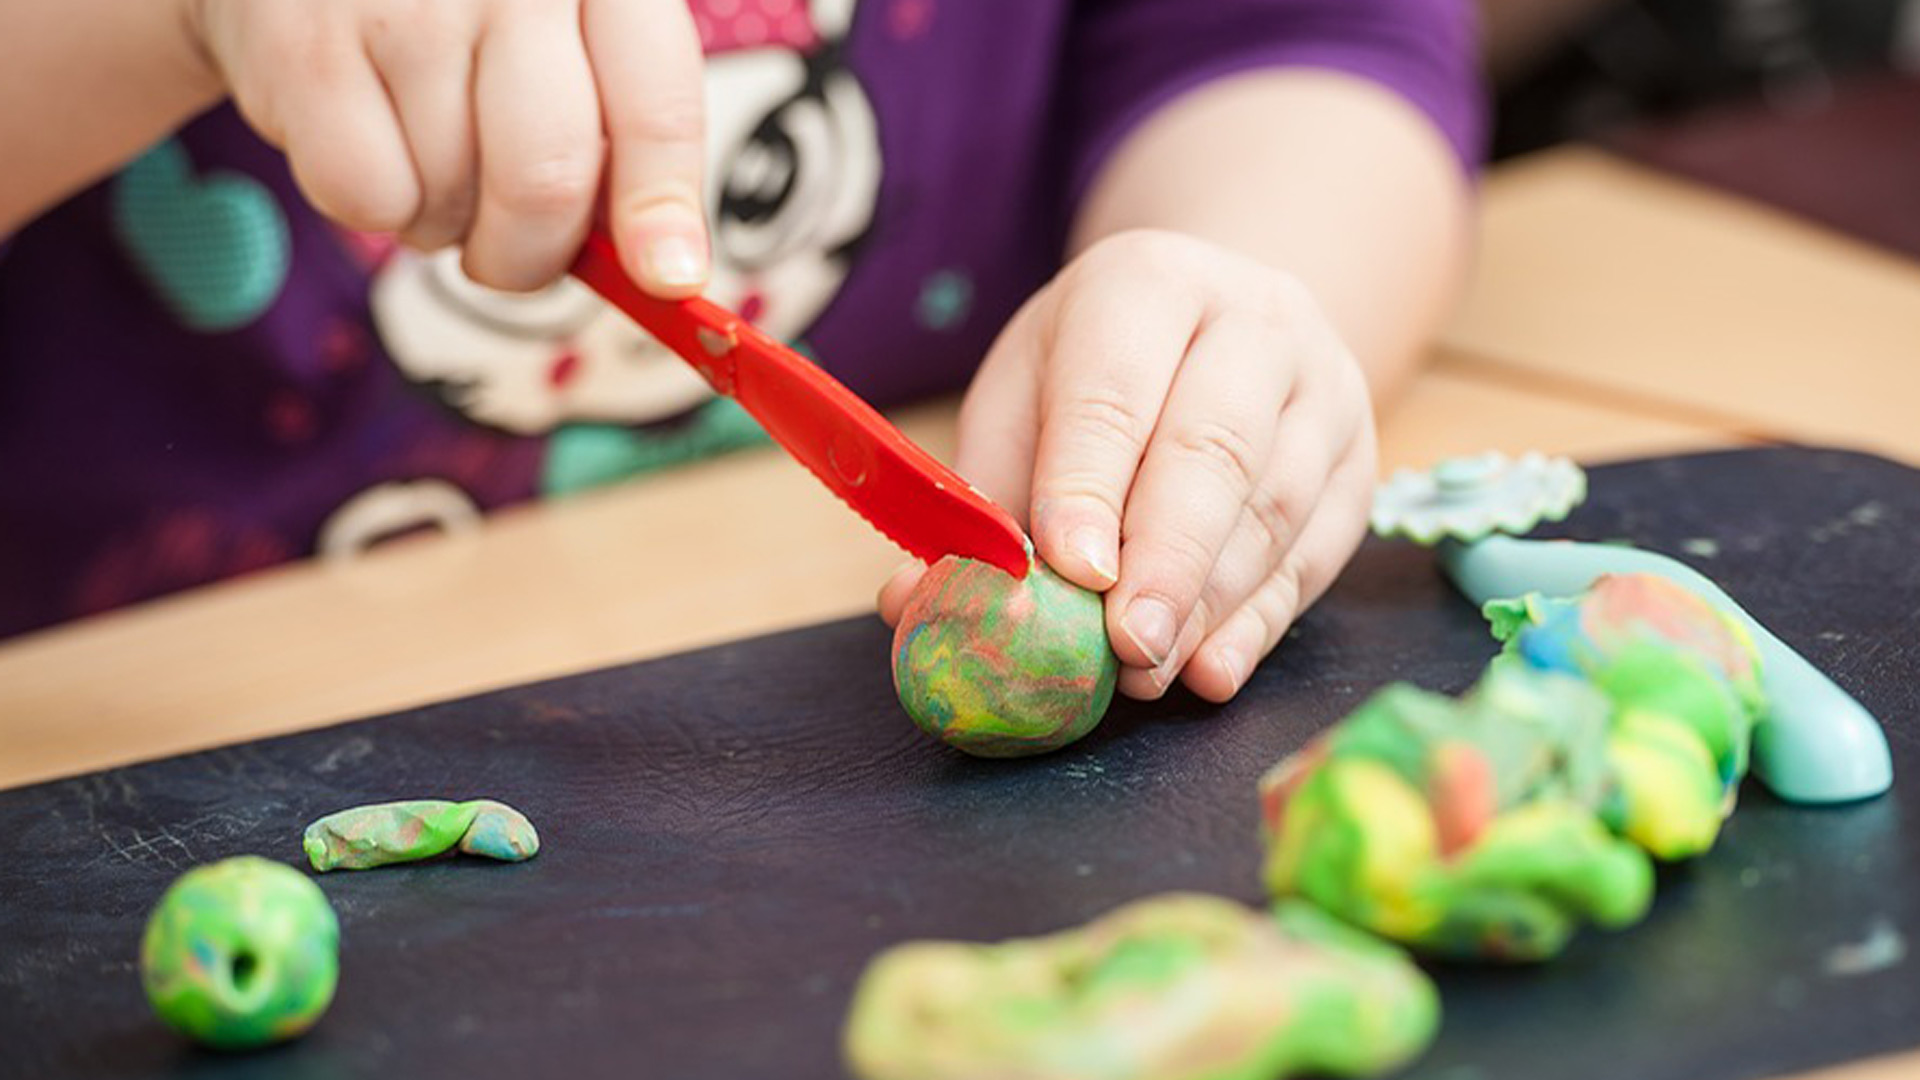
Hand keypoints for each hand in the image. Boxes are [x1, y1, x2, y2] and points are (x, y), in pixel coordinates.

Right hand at [190, 0, 708, 294]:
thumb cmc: (470, 20)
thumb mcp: (565, 45)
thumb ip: (618, 139)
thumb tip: (660, 267)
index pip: (654, 103)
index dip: (663, 204)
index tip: (667, 277)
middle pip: (547, 176)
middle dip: (534, 255)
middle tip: (512, 256)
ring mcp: (402, 3)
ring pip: (454, 198)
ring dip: (447, 224)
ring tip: (429, 155)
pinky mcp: (304, 46)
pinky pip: (366, 197)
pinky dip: (377, 207)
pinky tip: (374, 144)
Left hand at [881, 230, 1377, 703]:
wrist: (1225, 322)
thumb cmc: (1100, 369)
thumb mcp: (1025, 396)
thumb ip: (980, 495)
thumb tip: (913, 602)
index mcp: (1147, 283)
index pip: (1116, 391)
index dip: (1091, 484)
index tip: (1070, 569)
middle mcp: (1254, 321)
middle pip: (1214, 448)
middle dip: (1165, 560)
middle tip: (1122, 647)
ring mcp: (1323, 389)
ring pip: (1274, 506)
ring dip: (1208, 605)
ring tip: (1148, 672)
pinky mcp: (1360, 463)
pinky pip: (1316, 553)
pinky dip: (1261, 623)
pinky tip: (1212, 670)